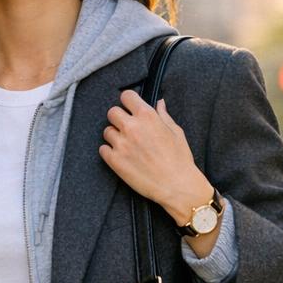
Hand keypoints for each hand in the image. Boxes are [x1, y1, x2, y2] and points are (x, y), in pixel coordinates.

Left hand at [98, 90, 214, 220]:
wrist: (176, 186)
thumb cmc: (180, 159)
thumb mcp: (176, 132)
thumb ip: (163, 116)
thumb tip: (159, 103)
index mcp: (147, 116)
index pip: (126, 96)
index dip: (128, 102)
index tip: (130, 108)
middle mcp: (132, 127)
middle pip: (112, 112)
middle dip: (119, 119)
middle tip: (127, 129)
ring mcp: (121, 144)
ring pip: (106, 131)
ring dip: (114, 136)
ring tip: (126, 146)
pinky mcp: (114, 161)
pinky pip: (102, 149)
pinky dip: (109, 152)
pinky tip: (121, 157)